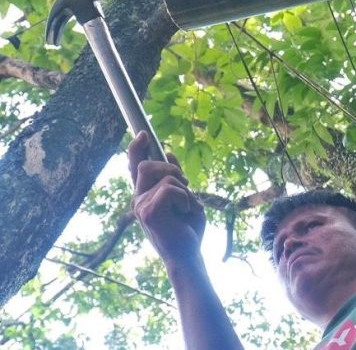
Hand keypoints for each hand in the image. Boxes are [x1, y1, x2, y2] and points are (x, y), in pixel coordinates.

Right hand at [128, 131, 205, 264]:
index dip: (136, 148)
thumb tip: (168, 152)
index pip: (135, 167)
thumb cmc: (186, 228)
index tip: (143, 134)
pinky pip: (170, 189)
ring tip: (186, 208)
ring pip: (166, 177)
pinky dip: (185, 198)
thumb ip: (175, 177)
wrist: (187, 254)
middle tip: (185, 186)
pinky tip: (185, 213)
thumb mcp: (184, 196)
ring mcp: (141, 206)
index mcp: (145, 195)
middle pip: (146, 165)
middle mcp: (138, 199)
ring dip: (184, 190)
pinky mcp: (148, 212)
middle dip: (171, 169)